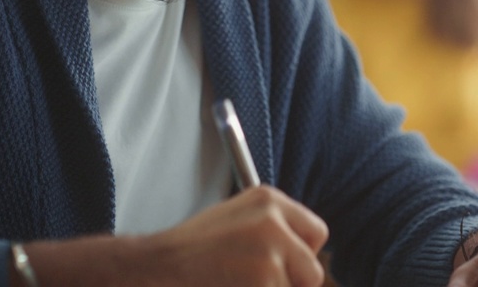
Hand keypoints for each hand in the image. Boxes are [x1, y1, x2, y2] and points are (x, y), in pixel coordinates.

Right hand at [140, 185, 329, 286]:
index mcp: (269, 199)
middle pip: (312, 268)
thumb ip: (274, 228)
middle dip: (293, 283)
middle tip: (259, 281)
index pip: (317, 232)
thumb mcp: (238, 219)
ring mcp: (270, 250)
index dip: (303, 254)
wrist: (160, 266)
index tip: (284, 264)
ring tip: (236, 283)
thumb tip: (305, 256)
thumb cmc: (195, 250)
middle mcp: (274, 219)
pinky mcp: (265, 278)